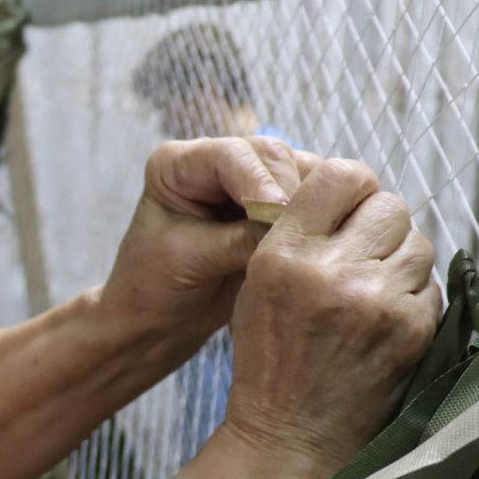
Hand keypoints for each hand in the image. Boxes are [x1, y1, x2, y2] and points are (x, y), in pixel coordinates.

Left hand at [101, 137, 313, 334]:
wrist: (157, 322)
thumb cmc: (155, 289)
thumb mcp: (192, 261)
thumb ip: (240, 240)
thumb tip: (292, 228)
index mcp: (178, 164)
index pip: (231, 156)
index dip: (261, 182)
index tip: (281, 214)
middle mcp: (215, 162)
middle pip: (273, 156)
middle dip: (292, 194)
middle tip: (307, 235)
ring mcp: (246, 181)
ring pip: (299, 172)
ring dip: (314, 203)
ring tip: (317, 240)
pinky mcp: (271, 206)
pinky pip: (309, 199)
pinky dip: (319, 216)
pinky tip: (323, 242)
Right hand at [224, 159, 439, 470]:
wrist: (290, 436)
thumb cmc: (271, 361)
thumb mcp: (258, 285)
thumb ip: (299, 233)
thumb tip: (353, 193)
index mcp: (285, 254)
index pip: (343, 175)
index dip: (353, 190)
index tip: (350, 211)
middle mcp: (332, 270)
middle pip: (390, 206)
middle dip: (381, 228)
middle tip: (365, 258)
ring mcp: (377, 300)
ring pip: (418, 244)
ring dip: (402, 263)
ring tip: (373, 295)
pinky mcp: (412, 329)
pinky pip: (432, 287)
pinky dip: (414, 300)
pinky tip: (386, 324)